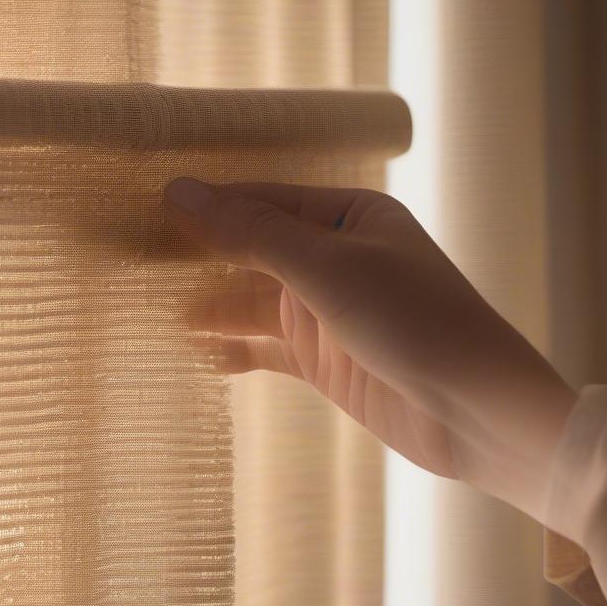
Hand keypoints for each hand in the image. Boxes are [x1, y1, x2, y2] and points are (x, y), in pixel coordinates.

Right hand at [163, 178, 576, 520]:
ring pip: (254, 301)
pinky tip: (196, 352)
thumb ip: (252, 234)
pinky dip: (233, 350)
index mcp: (349, 215)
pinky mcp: (325, 361)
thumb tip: (179, 192)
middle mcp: (336, 258)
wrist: (475, 412)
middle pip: (254, 249)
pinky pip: (266, 348)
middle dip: (200, 254)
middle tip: (131, 255)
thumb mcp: (327, 268)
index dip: (207, 204)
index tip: (145, 206)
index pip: (262, 200)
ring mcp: (329, 312)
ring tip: (147, 305)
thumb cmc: (414, 320)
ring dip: (209, 304)